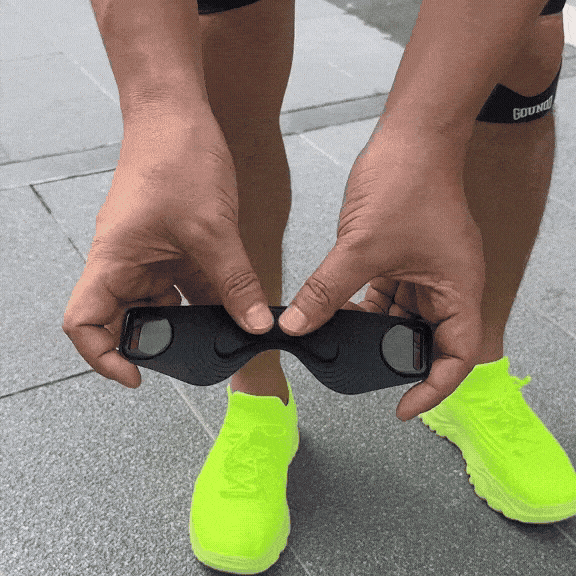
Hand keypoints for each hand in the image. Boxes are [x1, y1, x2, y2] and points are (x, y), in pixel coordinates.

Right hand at [62, 112, 273, 388]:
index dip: (101, 357)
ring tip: (221, 331)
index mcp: (114, 260)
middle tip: (195, 356)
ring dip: (188, 320)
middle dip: (157, 341)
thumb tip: (254, 324)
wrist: (177, 113)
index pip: (84, 322)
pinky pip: (182, 284)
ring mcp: (147, 256)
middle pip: (125, 319)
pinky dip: (203, 299)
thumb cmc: (175, 157)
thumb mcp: (211, 230)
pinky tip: (230, 306)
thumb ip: (235, 282)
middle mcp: (125, 263)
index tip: (136, 375)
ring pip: (160, 304)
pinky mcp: (169, 247)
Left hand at [278, 128, 484, 420]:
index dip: (434, 388)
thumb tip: (296, 323)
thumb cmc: (408, 181)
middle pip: (427, 341)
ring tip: (340, 339)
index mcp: (457, 290)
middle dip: (393, 356)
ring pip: (400, 319)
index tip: (404, 407)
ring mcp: (426, 273)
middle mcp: (446, 287)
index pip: (456, 356)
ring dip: (372, 330)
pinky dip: (363, 306)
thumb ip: (327, 291)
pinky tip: (336, 310)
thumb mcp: (361, 247)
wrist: (410, 135)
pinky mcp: (405, 260)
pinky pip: (386, 296)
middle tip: (361, 369)